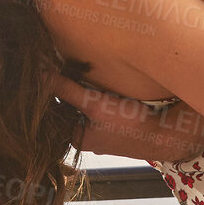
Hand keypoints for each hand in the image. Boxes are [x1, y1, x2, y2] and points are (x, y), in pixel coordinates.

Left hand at [52, 75, 203, 161]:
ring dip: (85, 90)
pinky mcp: (116, 127)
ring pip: (85, 106)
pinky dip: (99, 95)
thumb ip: (66, 89)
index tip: (48, 70)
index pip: (53, 109)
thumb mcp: (93, 103)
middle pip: (69, 107)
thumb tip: (39, 75)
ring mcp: (102, 133)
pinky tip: (103, 82)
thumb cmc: (130, 123)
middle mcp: (86, 138)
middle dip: (69, 89)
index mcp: (76, 138)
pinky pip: (100, 108)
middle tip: (67, 66)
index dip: (50, 90)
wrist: (165, 135)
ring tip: (84, 71)